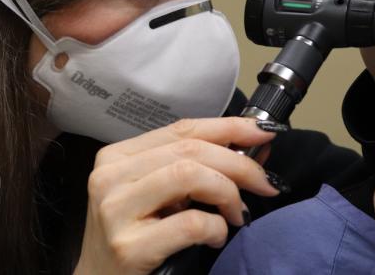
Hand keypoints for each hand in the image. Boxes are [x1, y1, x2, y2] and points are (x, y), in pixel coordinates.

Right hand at [73, 118, 281, 274]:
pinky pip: (191, 224)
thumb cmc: (132, 239)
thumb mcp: (154, 196)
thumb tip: (251, 148)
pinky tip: (216, 238)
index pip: (180, 130)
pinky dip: (216, 229)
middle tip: (264, 184)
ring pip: (189, 175)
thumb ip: (192, 169)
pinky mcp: (129, 246)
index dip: (228, 127)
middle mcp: (110, 177)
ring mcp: (116, 211)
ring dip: (228, 193)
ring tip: (238, 214)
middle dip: (239, 163)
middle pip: (189, 151)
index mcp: (116, 157)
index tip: (264, 131)